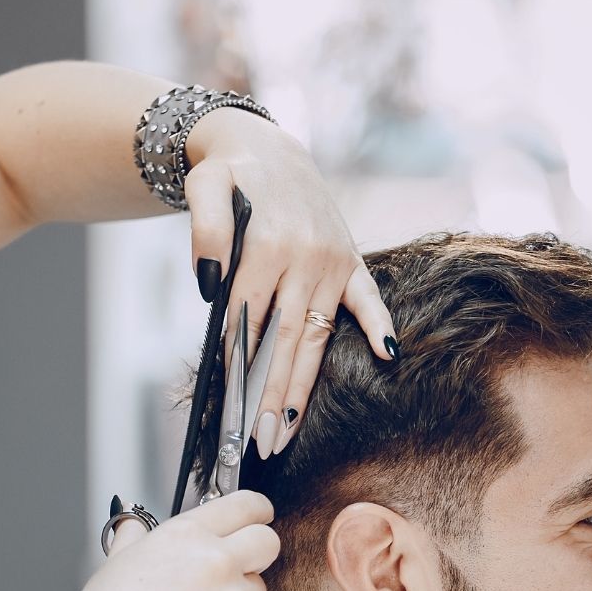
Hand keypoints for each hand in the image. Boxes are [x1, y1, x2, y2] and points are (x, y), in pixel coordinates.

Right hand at [56, 491, 283, 590]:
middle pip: (267, 542)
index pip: (245, 505)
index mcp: (186, 535)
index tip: (258, 518)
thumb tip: (134, 527)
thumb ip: (135, 539)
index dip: (256, 511)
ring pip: (261, 590)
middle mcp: (215, 562)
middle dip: (257, 552)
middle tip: (239, 567)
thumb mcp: (115, 563)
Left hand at [184, 109, 397, 456]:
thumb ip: (205, 230)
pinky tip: (388, 357)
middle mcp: (305, 257)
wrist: (264, 147)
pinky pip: (367, 298)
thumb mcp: (203, 188)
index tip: (232, 414)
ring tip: (290, 427)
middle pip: (286, 339)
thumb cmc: (227, 177)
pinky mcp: (351, 259)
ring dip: (305, 382)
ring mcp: (333, 260)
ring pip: (318, 333)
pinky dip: (377, 324)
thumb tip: (209, 281)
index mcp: (266, 246)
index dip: (239, 370)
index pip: (248, 321)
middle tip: (264, 443)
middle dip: (273, 395)